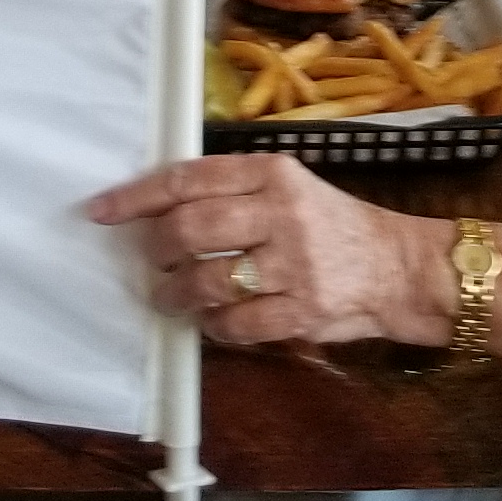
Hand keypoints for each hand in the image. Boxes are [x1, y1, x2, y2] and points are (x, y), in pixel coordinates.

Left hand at [86, 154, 448, 350]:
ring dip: (177, 293)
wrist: (398, 268)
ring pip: (208, 282)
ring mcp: (294, 265)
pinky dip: (215, 327)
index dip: (138, 196)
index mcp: (273, 173)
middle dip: (158, 250)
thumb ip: (233, 190)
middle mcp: (282, 214)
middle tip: (154, 260)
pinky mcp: (303, 312)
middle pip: (191, 228)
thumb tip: (158, 208)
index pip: (190, 178)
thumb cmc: (332, 225)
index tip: (103, 211)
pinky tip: (213, 320)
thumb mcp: (289, 187)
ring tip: (172, 296)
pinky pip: (237, 325)